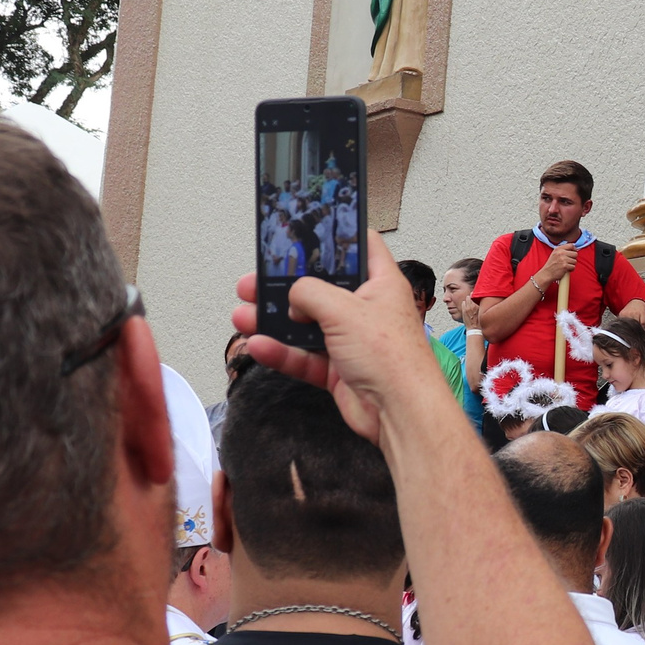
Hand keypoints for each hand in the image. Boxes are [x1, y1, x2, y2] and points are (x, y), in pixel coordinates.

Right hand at [231, 232, 436, 442]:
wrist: (401, 412)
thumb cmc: (392, 358)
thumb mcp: (344, 310)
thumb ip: (311, 293)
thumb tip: (292, 295)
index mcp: (380, 284)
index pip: (361, 246)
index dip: (336, 236)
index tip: (304, 232)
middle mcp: (366, 309)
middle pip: (320, 288)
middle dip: (284, 286)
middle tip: (254, 283)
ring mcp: (351, 340)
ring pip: (305, 325)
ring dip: (274, 321)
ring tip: (243, 315)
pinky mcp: (338, 369)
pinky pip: (304, 356)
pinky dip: (281, 352)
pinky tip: (259, 346)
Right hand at [532, 245, 575, 291]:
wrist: (547, 273)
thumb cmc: (551, 265)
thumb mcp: (555, 254)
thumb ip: (563, 250)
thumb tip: (574, 249)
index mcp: (558, 249)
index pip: (571, 245)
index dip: (574, 249)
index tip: (573, 253)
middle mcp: (561, 253)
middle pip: (575, 254)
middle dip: (573, 258)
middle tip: (568, 262)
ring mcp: (563, 259)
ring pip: (575, 261)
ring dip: (572, 265)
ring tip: (566, 266)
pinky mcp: (565, 266)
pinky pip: (573, 267)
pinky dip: (571, 269)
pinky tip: (566, 269)